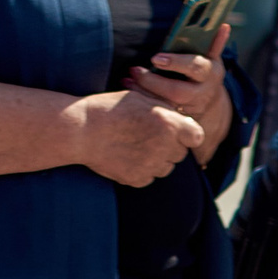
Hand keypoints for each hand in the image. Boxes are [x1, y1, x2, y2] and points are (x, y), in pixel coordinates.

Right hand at [78, 90, 204, 188]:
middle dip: (170, 146)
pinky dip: (142, 170)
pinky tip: (126, 157)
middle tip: (147, 136)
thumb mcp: (141, 99)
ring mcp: (152, 166)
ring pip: (166, 167)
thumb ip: (166, 110)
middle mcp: (164, 146)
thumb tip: (184, 119)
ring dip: (157, 159)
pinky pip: (149, 177)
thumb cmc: (109, 109)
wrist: (81, 130)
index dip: (188, 134)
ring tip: (134, 145)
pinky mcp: (138, 179)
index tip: (178, 132)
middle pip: (180, 153)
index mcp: (168, 123)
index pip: (196, 136)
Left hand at [129, 26, 232, 162]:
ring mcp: (192, 109)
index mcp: (212, 73)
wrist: (211, 104)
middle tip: (134, 70)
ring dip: (144, 93)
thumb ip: (214, 43)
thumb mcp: (211, 58)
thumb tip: (223, 25)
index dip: (176, 63)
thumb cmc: (204, 72)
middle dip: (154, 82)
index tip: (155, 58)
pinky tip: (128, 93)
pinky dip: (143, 103)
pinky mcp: (180, 120)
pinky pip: (161, 113)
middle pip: (178, 91)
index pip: (195, 67)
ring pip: (167, 105)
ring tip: (127, 81)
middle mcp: (204, 93)